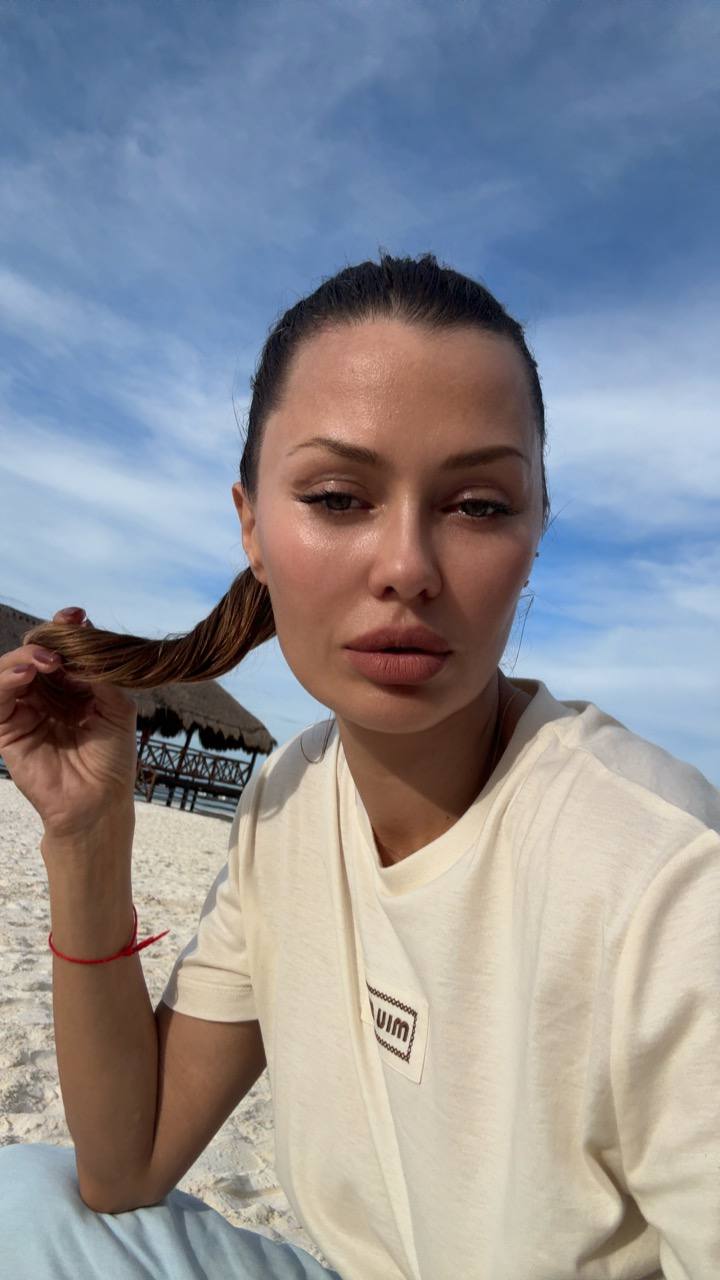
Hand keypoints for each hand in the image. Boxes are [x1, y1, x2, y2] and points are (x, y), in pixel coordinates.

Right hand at [0, 607, 138, 840]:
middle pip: (34, 652)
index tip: (76, 616)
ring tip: (48, 659)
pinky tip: (27, 672)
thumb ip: (100, 673)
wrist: (99, 802)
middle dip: (47, 638)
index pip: (62, 649)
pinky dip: (8, 678)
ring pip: (12, 669)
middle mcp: (46, 694)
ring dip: (27, 655)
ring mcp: (24, 710)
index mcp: (72, 686)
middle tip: (63, 633)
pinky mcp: (6, 729)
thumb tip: (83, 634)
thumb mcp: (116, 707)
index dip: (65, 628)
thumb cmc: (112, 759)